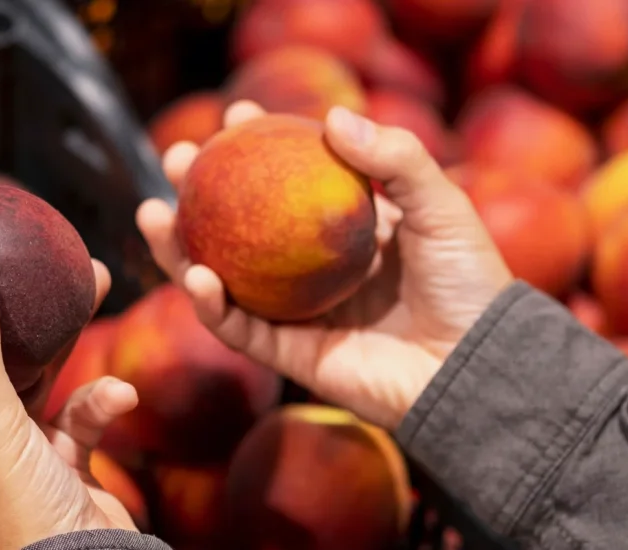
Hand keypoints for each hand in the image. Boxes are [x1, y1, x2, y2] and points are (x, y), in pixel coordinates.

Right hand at [136, 102, 512, 429]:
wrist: (476, 365)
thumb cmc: (469, 282)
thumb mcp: (441, 206)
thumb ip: (396, 158)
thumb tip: (334, 117)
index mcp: (347, 229)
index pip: (291, 180)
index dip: (261, 146)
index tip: (237, 113)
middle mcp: (314, 268)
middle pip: (242, 226)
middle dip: (200, 192)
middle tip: (177, 158)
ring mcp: (298, 312)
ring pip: (223, 277)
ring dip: (180, 248)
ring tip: (151, 212)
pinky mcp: (291, 355)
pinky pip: (239, 328)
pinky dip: (210, 304)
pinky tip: (195, 272)